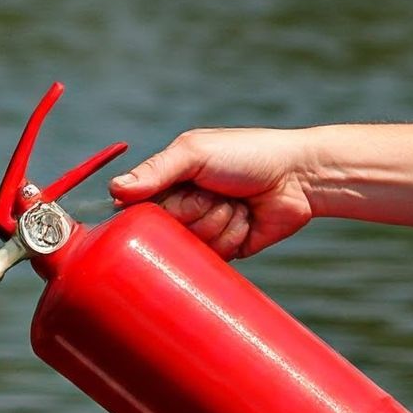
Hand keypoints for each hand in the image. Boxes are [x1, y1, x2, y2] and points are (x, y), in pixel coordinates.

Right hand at [108, 128, 321, 258]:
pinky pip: (211, 260)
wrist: (299, 178)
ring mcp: (201, 231)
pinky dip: (231, 238)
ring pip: (190, 248)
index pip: (136, 211)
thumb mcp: (197, 152)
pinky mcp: (221, 251)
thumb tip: (113, 189)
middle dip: (192, 215)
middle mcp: (180, 209)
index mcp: (168, 183)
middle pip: (163, 234)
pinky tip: (246, 221)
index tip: (176, 196)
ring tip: (237, 205)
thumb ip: (157, 169)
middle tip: (214, 195)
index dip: (153, 211)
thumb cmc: (249, 155)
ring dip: (217, 225)